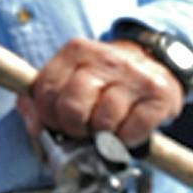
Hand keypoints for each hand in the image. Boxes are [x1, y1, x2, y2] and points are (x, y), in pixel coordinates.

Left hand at [17, 36, 183, 149]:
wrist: (154, 59)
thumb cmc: (104, 77)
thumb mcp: (70, 76)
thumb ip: (42, 99)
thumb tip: (34, 126)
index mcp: (75, 52)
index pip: (46, 92)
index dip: (48, 117)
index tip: (58, 122)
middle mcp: (104, 59)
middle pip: (72, 108)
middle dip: (74, 128)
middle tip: (83, 129)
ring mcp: (133, 75)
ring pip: (103, 122)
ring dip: (102, 135)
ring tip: (107, 127)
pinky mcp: (158, 94)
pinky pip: (132, 131)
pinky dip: (127, 140)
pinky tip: (128, 129)